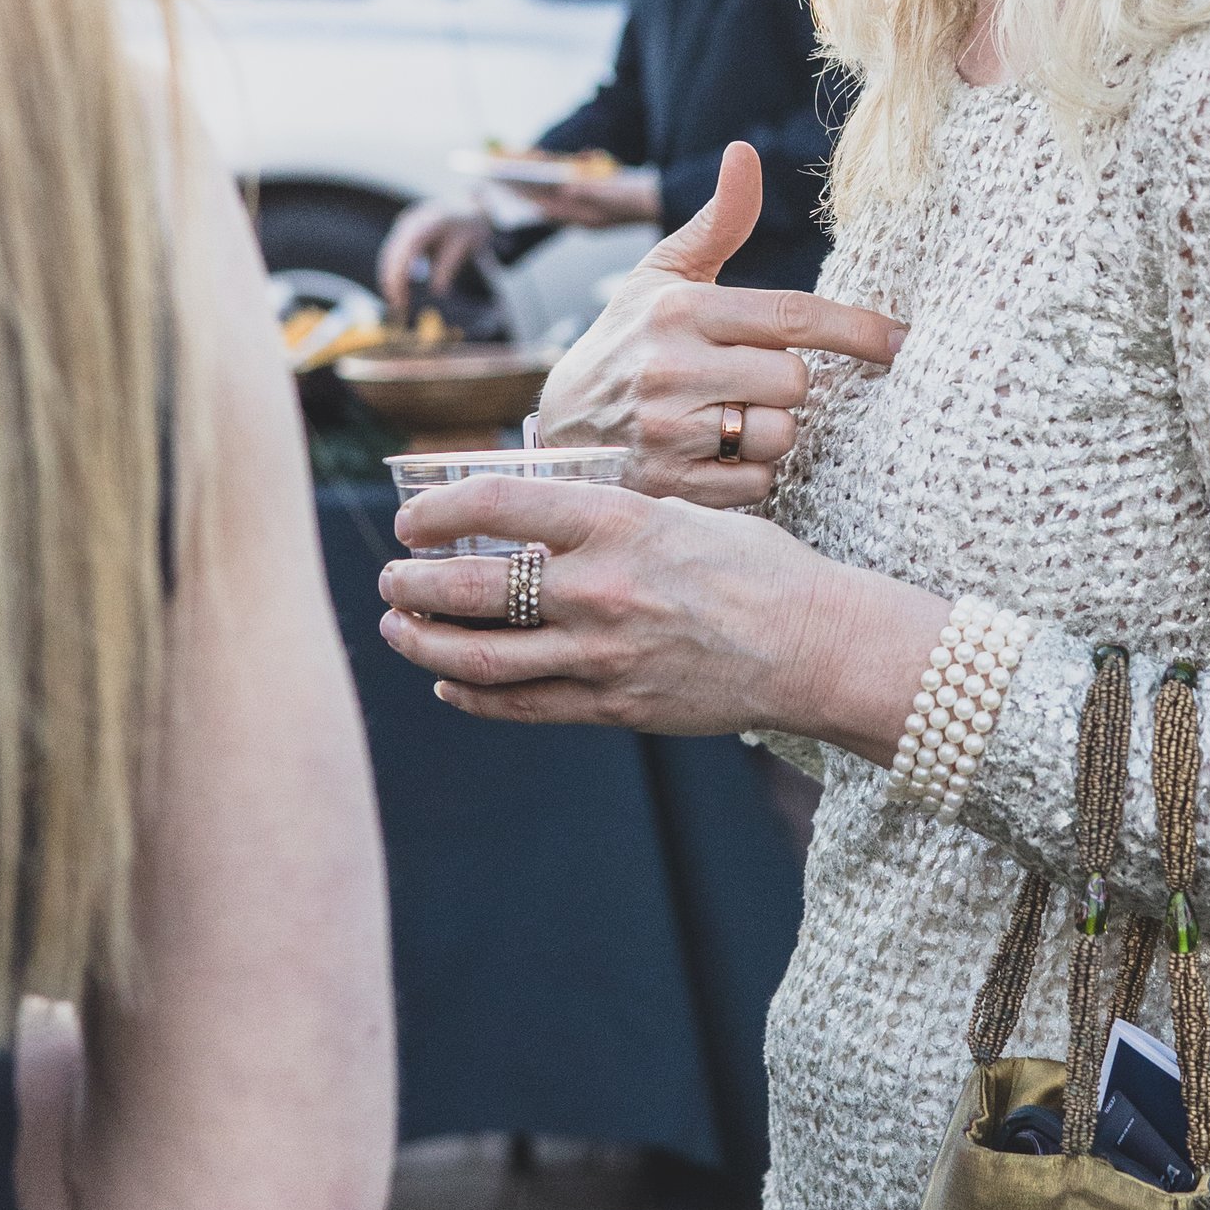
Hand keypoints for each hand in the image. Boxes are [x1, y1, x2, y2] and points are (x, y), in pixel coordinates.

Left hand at [376, 469, 944, 751]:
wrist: (817, 646)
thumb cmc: (757, 568)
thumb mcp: (680, 515)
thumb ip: (607, 520)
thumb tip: (538, 521)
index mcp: (620, 522)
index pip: (498, 502)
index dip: (438, 508)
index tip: (411, 516)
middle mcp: (602, 588)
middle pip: (471, 587)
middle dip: (413, 582)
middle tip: (391, 577)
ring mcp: (604, 655)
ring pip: (480, 657)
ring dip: (424, 643)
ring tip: (399, 628)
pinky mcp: (614, 707)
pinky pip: (521, 706)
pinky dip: (472, 696)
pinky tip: (448, 685)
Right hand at [379, 199, 491, 317]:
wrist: (469, 202)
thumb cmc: (470, 223)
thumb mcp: (467, 243)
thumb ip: (450, 265)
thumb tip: (437, 290)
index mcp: (427, 222)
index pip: (406, 251)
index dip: (398, 276)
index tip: (401, 299)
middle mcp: (411, 221)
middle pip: (391, 254)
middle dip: (391, 282)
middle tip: (399, 308)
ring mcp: (405, 224)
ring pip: (389, 255)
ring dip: (389, 279)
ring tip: (398, 303)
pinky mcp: (404, 232)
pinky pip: (393, 253)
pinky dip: (394, 271)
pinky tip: (399, 289)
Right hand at [530, 142, 902, 507]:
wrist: (559, 427)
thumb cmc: (627, 340)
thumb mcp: (663, 276)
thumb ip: (718, 223)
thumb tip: (746, 152)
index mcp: (680, 310)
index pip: (791, 316)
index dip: (856, 328)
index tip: (900, 339)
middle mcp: (672, 369)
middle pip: (796, 381)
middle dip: (787, 383)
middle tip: (750, 380)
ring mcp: (670, 432)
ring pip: (779, 435)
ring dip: (770, 430)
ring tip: (728, 418)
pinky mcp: (672, 488)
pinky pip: (756, 483)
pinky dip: (747, 473)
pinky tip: (713, 456)